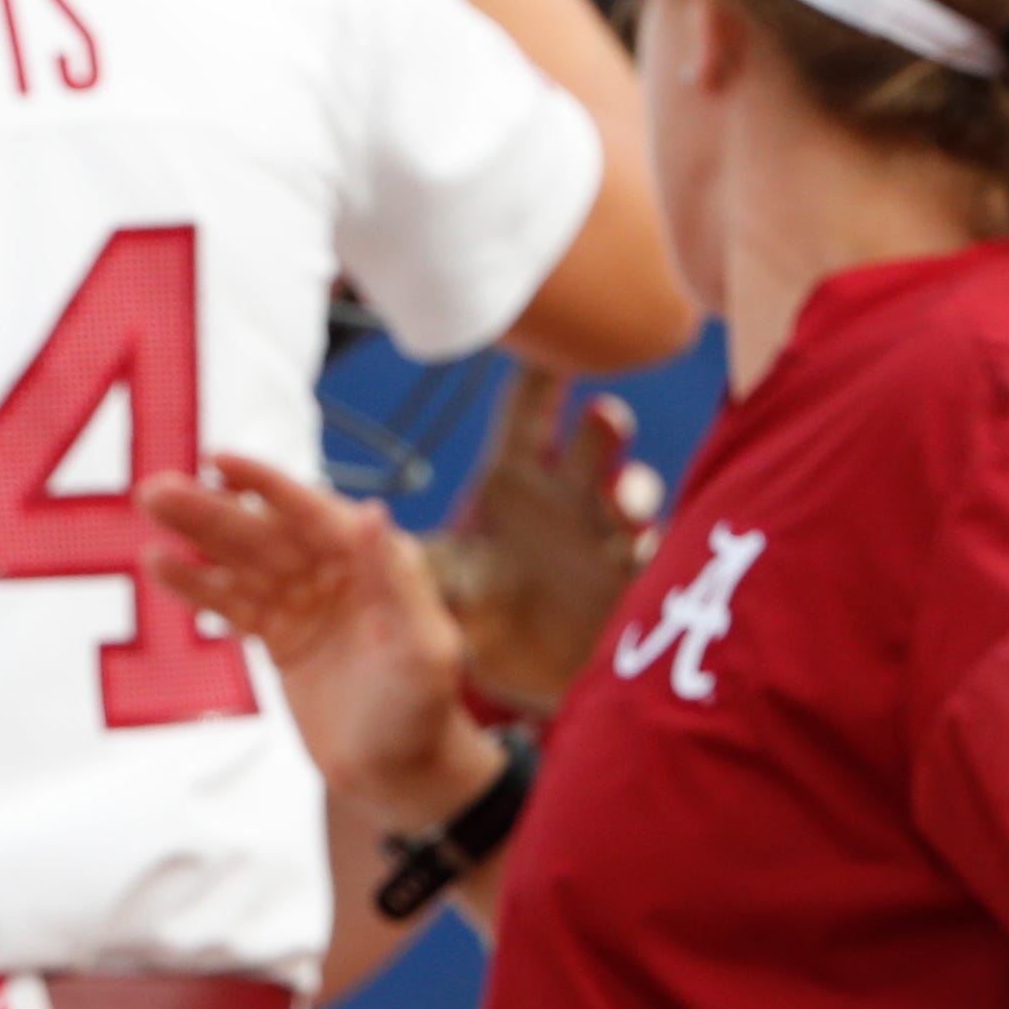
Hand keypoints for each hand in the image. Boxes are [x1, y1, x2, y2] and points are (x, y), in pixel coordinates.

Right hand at [134, 451, 484, 832]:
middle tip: (155, 490)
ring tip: (148, 509)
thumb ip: (393, 580)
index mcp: (375, 563)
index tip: (218, 461)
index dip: (264, 486)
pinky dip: (196, 584)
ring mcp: (303, 603)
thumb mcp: (421, 650)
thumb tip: (372, 512)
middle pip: (263, 533)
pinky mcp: (279, 636)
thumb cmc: (422, 713)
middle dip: (210, 511)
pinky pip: (231, 603)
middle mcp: (337, 572)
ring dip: (194, 536)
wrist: (401, 775)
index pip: (311, 514)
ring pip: (240, 561)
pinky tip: (159, 564)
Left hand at [428, 364, 659, 720]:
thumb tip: (359, 524)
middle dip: (603, 427)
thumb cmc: (472, 601)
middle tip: (603, 417)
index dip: (543, 374)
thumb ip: (407, 554)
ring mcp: (604, 529)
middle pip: (593, 440)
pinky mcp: (629, 573)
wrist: (511, 672)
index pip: (531, 406)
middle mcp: (566, 489)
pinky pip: (649, 550)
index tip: (556, 336)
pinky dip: (648, 546)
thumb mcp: (437, 575)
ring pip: (631, 491)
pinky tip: (639, 550)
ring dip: (632, 489)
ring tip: (622, 501)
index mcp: (514, 474)